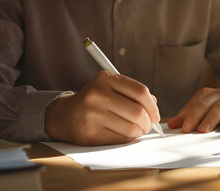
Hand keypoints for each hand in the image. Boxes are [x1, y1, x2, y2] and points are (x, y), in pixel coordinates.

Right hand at [44, 71, 159, 145]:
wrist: (64, 115)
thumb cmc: (94, 101)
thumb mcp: (110, 88)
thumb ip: (132, 93)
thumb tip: (154, 105)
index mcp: (106, 79)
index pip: (141, 92)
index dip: (153, 106)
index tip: (155, 115)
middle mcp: (98, 94)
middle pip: (138, 112)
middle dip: (148, 123)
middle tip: (147, 126)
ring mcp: (93, 114)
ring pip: (131, 128)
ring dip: (139, 132)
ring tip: (137, 130)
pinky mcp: (90, 133)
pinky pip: (120, 139)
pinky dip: (128, 139)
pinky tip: (124, 135)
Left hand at [167, 84, 219, 132]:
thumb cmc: (218, 102)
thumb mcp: (203, 104)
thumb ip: (188, 114)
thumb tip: (172, 125)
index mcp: (209, 94)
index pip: (199, 105)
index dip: (191, 116)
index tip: (184, 128)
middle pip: (215, 106)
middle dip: (207, 118)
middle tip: (200, 130)